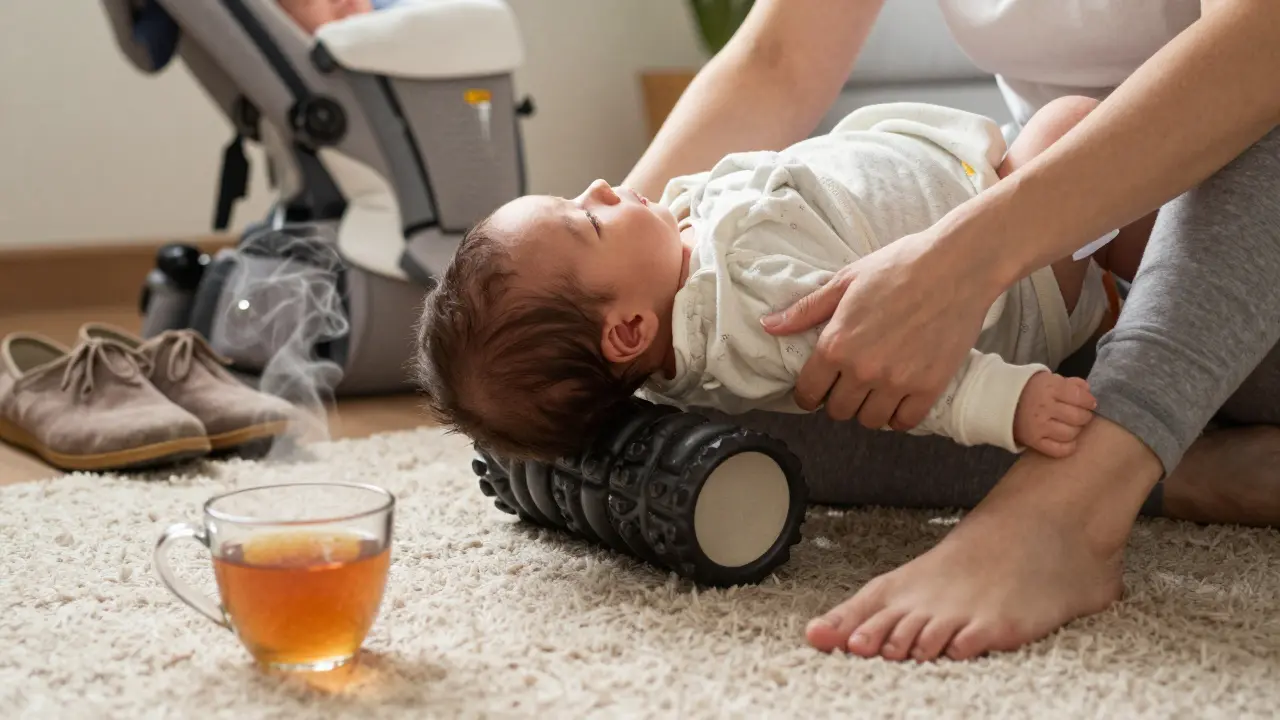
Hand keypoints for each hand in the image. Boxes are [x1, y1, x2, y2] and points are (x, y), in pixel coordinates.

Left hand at [761, 225, 1003, 429]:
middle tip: (848, 384)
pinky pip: (905, 422)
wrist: (957, 265)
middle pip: (838, 411)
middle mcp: (863, 369)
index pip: (808, 393)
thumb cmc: (900, 266)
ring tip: (874, 390)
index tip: (815, 390)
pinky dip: (899, 415)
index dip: (808, 394)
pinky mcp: (930, 387)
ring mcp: (897, 382)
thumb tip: (768, 325)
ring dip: (867, 409)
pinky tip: (899, 398)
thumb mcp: (846, 281)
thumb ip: (806, 310)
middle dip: (838, 400)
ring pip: (870, 421)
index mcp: (836, 344)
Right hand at [1013, 373, 1096, 456]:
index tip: (1089, 403)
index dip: (1089, 401)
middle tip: (1081, 415)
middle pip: (1078, 417)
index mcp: (1049, 388)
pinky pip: (1059, 449)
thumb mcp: (1048, 379)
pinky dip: (1068, 446)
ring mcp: (1039, 426)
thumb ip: (1070, 383)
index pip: (1080, 397)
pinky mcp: (1034, 441)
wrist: (999, 401)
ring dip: (1076, 430)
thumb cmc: (1029, 389)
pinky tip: (1067, 439)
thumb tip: (1088, 391)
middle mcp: (1044, 407)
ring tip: (1071, 425)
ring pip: (1071, 433)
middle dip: (1085, 416)